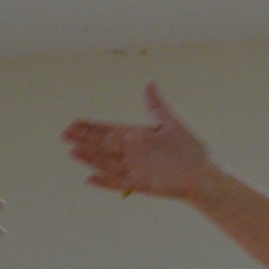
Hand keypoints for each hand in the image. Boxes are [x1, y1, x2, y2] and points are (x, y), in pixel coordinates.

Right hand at [62, 82, 213, 200]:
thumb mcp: (173, 123)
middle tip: (65, 134)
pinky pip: (120, 184)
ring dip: (90, 159)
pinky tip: (89, 179)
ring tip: (73, 153)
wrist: (203, 174)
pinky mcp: (142, 185)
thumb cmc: (190, 149)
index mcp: (137, 137)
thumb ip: (157, 106)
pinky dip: (105, 182)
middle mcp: (132, 153)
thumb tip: (150, 83)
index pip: (109, 130)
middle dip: (85, 140)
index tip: (74, 123)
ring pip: (107, 163)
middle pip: (103, 146)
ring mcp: (135, 169)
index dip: (92, 128)